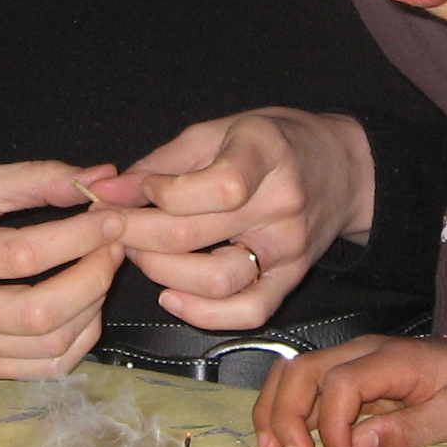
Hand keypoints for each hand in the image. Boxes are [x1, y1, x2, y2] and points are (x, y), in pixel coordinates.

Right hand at [0, 158, 129, 379]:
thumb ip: (33, 179)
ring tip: (100, 270)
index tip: (111, 217)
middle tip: (115, 245)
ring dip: (93, 307)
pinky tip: (83, 307)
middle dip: (96, 276)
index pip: (25, 254)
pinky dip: (78, 340)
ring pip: (50, 345)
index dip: (81, 237)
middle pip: (42, 311)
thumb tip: (100, 175)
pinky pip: (43, 369)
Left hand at [86, 108, 373, 330]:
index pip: (213, 187)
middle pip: (195, 236)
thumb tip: (104, 191)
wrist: (342, 168)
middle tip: (112, 228)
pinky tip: (171, 296)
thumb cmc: (271, 144)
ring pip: (216, 279)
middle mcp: (283, 203)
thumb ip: (160, 164)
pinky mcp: (291, 280)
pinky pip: (248, 311)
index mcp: (265, 153)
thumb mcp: (217, 132)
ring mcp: (289, 248)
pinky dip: (203, 314)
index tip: (131, 191)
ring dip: (160, 272)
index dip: (158, 194)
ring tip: (140, 255)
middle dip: (136, 235)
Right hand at [252, 335, 446, 446]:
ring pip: (294, 372)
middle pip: (304, 369)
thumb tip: (360, 443)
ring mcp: (351, 360)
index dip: (332, 423)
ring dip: (276, 409)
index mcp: (392, 359)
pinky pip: (305, 384)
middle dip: (287, 413)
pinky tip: (282, 438)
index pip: (341, 382)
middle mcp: (362, 352)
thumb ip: (410, 429)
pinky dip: (285, 408)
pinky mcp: (347, 374)